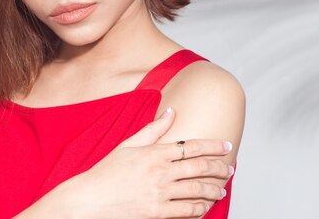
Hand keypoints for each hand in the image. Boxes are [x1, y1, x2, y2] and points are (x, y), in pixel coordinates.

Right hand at [61, 107, 233, 218]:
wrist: (90, 198)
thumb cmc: (107, 171)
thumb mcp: (127, 145)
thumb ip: (152, 129)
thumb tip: (171, 112)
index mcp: (154, 153)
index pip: (191, 146)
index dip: (213, 145)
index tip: (226, 145)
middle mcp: (160, 171)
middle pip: (200, 167)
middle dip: (220, 168)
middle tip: (230, 168)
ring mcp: (160, 193)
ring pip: (198, 190)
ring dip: (213, 189)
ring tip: (220, 190)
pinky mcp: (158, 212)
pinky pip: (188, 211)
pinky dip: (200, 209)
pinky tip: (204, 207)